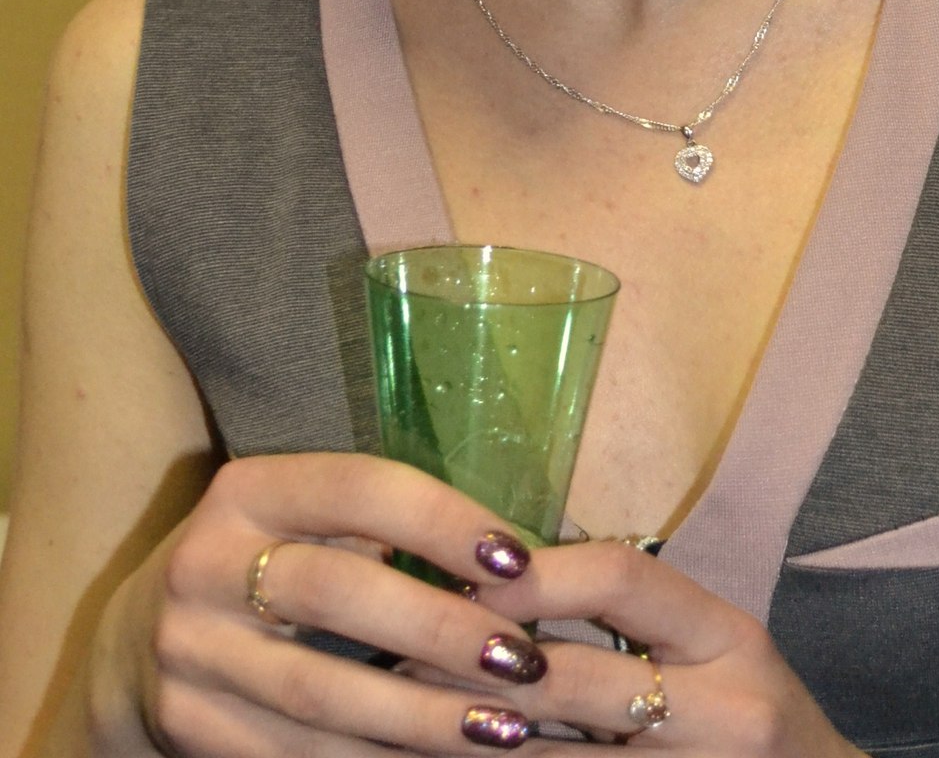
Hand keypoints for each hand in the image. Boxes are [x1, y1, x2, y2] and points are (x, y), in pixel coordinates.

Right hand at [91, 452, 574, 755]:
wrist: (132, 644)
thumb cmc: (259, 562)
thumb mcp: (294, 517)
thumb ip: (371, 524)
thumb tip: (502, 559)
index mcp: (245, 491)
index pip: (356, 488)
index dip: (440, 520)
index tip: (516, 560)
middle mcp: (204, 564)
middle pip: (337, 593)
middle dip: (440, 629)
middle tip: (524, 658)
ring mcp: (189, 652)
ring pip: (320, 692)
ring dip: (422, 716)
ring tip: (504, 727)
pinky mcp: (190, 727)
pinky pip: (298, 754)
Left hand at [97, 452, 863, 755]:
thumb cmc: (750, 718)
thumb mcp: (716, 645)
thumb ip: (631, 610)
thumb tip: (500, 566)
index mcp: (730, 635)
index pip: (625, 579)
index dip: (539, 570)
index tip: (465, 567)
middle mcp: (725, 708)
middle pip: (576, 678)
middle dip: (477, 660)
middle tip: (390, 641)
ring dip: (466, 732)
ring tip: (388, 707)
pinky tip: (439, 756)